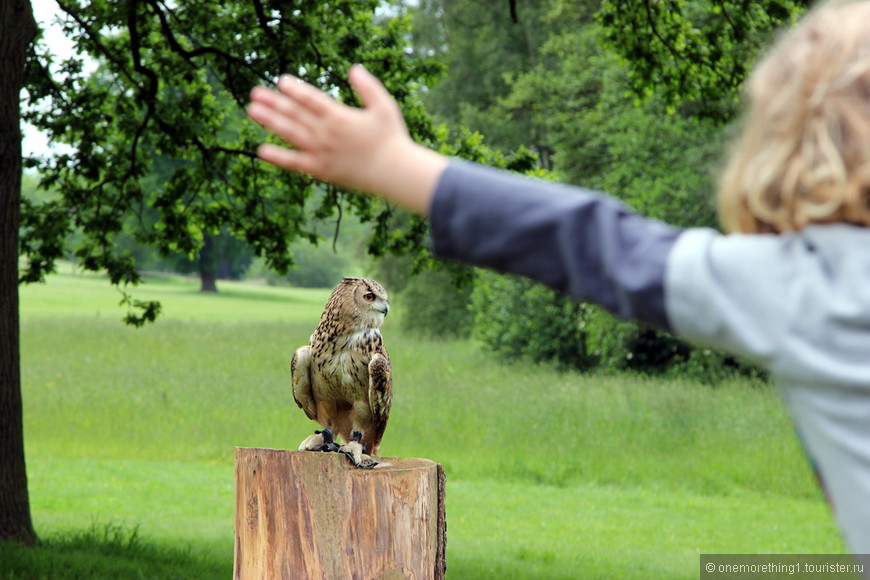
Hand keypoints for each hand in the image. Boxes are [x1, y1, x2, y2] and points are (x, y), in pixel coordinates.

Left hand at [247, 65, 446, 213]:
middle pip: (295, 114)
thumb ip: (368, 87)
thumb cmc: (391, 138)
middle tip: (255, 92)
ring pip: (290, 134)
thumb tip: (354, 68)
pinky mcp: (320, 170)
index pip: (312, 99)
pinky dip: (278, 157)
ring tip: (252, 110)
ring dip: (270, 121)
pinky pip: (295, 163)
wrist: (393, 173)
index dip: (296, 89)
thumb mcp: (385, 107)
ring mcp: (321, 152)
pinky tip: (262, 150)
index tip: (282, 81)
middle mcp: (326, 133)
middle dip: (274, 102)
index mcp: (340, 117)